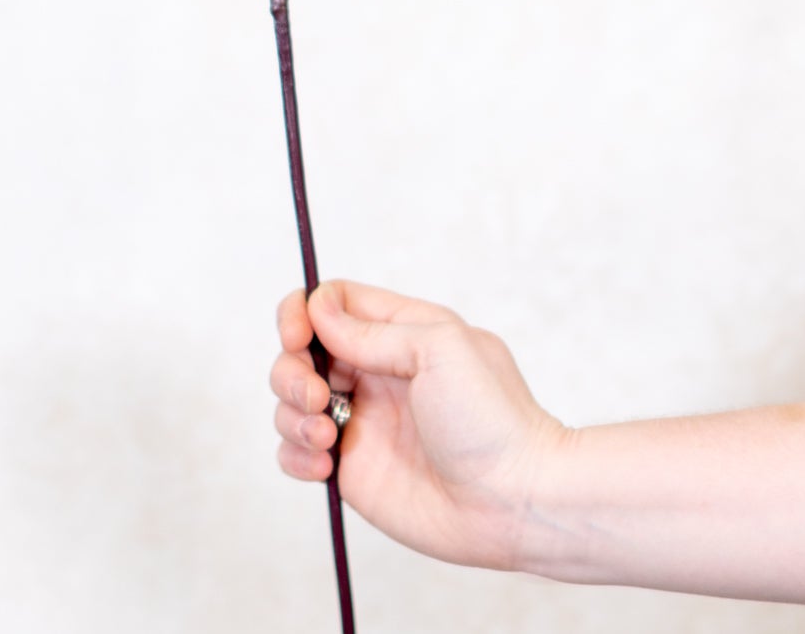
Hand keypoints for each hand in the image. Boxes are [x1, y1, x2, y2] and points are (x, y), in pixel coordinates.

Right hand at [270, 279, 564, 571]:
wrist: (514, 501)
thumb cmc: (492, 418)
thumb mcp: (440, 348)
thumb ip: (374, 332)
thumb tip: (318, 311)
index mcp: (399, 334)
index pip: (331, 302)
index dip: (302, 311)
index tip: (298, 337)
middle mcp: (374, 374)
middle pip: (300, 351)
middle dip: (290, 369)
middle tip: (315, 397)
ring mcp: (361, 423)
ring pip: (291, 402)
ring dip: (291, 413)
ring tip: (328, 436)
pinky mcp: (351, 470)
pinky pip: (297, 453)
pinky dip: (294, 453)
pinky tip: (324, 463)